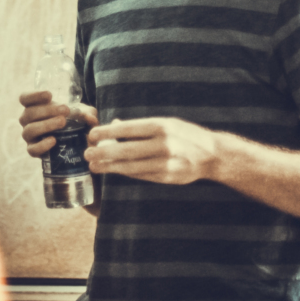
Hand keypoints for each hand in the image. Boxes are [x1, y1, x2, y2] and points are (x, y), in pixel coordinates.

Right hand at [17, 90, 98, 156]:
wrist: (72, 141)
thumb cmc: (72, 120)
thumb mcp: (82, 114)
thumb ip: (87, 113)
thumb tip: (90, 118)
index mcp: (33, 106)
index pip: (24, 98)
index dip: (34, 95)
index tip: (50, 95)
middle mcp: (28, 121)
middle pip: (29, 113)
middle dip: (47, 110)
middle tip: (65, 110)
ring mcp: (29, 136)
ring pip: (30, 130)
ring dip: (46, 125)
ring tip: (62, 122)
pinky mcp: (33, 150)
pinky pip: (32, 149)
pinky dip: (42, 145)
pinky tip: (53, 140)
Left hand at [85, 117, 219, 184]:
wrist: (212, 154)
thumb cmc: (185, 134)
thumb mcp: (166, 122)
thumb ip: (141, 126)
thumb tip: (115, 124)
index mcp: (161, 126)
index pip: (128, 129)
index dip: (107, 132)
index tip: (92, 135)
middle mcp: (163, 144)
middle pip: (126, 150)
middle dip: (104, 152)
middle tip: (87, 153)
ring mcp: (165, 163)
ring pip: (131, 166)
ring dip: (110, 167)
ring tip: (94, 165)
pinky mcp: (166, 178)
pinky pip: (141, 175)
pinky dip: (125, 173)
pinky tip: (113, 171)